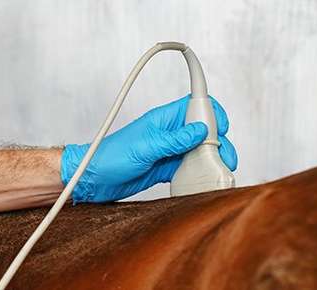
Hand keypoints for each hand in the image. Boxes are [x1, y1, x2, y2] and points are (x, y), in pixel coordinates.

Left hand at [61, 94, 236, 202]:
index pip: (194, 105)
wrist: (93, 179)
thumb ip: (174, 140)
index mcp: (163, 119)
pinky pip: (188, 169)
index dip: (212, 113)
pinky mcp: (164, 169)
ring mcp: (167, 152)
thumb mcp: (144, 147)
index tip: (221, 128)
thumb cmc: (110, 156)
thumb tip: (200, 130)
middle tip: (223, 158)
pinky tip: (201, 180)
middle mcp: (168, 134)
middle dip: (218, 142)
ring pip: (198, 152)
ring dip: (210, 160)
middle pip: (203, 131)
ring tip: (217, 171)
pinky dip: (197, 175)